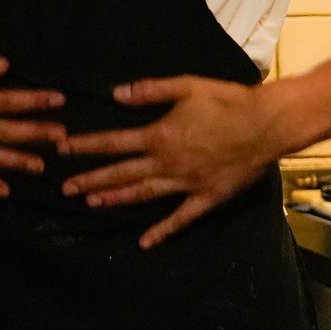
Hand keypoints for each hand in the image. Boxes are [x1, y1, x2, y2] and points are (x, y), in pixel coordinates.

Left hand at [59, 76, 280, 248]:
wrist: (269, 123)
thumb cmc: (227, 101)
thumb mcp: (185, 86)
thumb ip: (149, 91)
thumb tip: (115, 94)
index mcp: (159, 136)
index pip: (112, 143)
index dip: (85, 147)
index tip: (61, 150)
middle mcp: (167, 163)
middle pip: (121, 173)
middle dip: (90, 179)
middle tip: (64, 188)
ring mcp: (186, 183)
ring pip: (143, 194)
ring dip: (115, 199)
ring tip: (91, 204)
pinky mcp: (206, 198)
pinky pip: (181, 219)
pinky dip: (162, 231)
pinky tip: (145, 243)